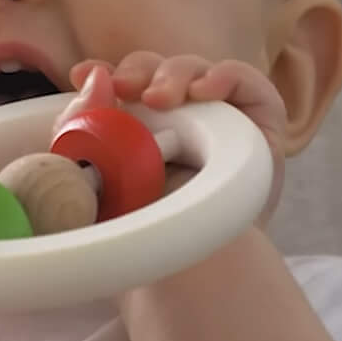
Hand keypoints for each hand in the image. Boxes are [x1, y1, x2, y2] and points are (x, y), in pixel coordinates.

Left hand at [70, 54, 287, 219]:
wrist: (194, 269)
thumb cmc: (149, 230)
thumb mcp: (99, 180)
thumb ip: (83, 129)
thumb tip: (90, 77)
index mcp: (139, 129)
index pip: (121, 85)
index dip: (105, 73)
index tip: (81, 74)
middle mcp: (180, 119)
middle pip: (157, 71)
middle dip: (138, 71)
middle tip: (122, 88)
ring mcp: (221, 118)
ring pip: (195, 71)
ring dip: (173, 75)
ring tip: (157, 98)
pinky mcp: (259, 121)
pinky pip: (245, 82)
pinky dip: (224, 77)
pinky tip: (204, 91)